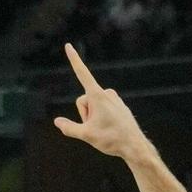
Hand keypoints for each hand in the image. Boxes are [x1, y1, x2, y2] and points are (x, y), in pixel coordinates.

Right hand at [55, 44, 154, 162]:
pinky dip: (103, 118)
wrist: (135, 146)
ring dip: (93, 117)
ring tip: (106, 129)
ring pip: (93, 105)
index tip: (68, 45)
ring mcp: (114, 98)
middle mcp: (106, 93)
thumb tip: (57, 121)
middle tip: (96, 128)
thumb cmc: (111, 140)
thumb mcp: (86, 135)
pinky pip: (103, 109)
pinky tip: (112, 129)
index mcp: (97, 96)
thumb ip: (69, 128)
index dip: (74, 59)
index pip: (82, 73)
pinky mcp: (119, 105)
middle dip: (84, 114)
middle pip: (83, 100)